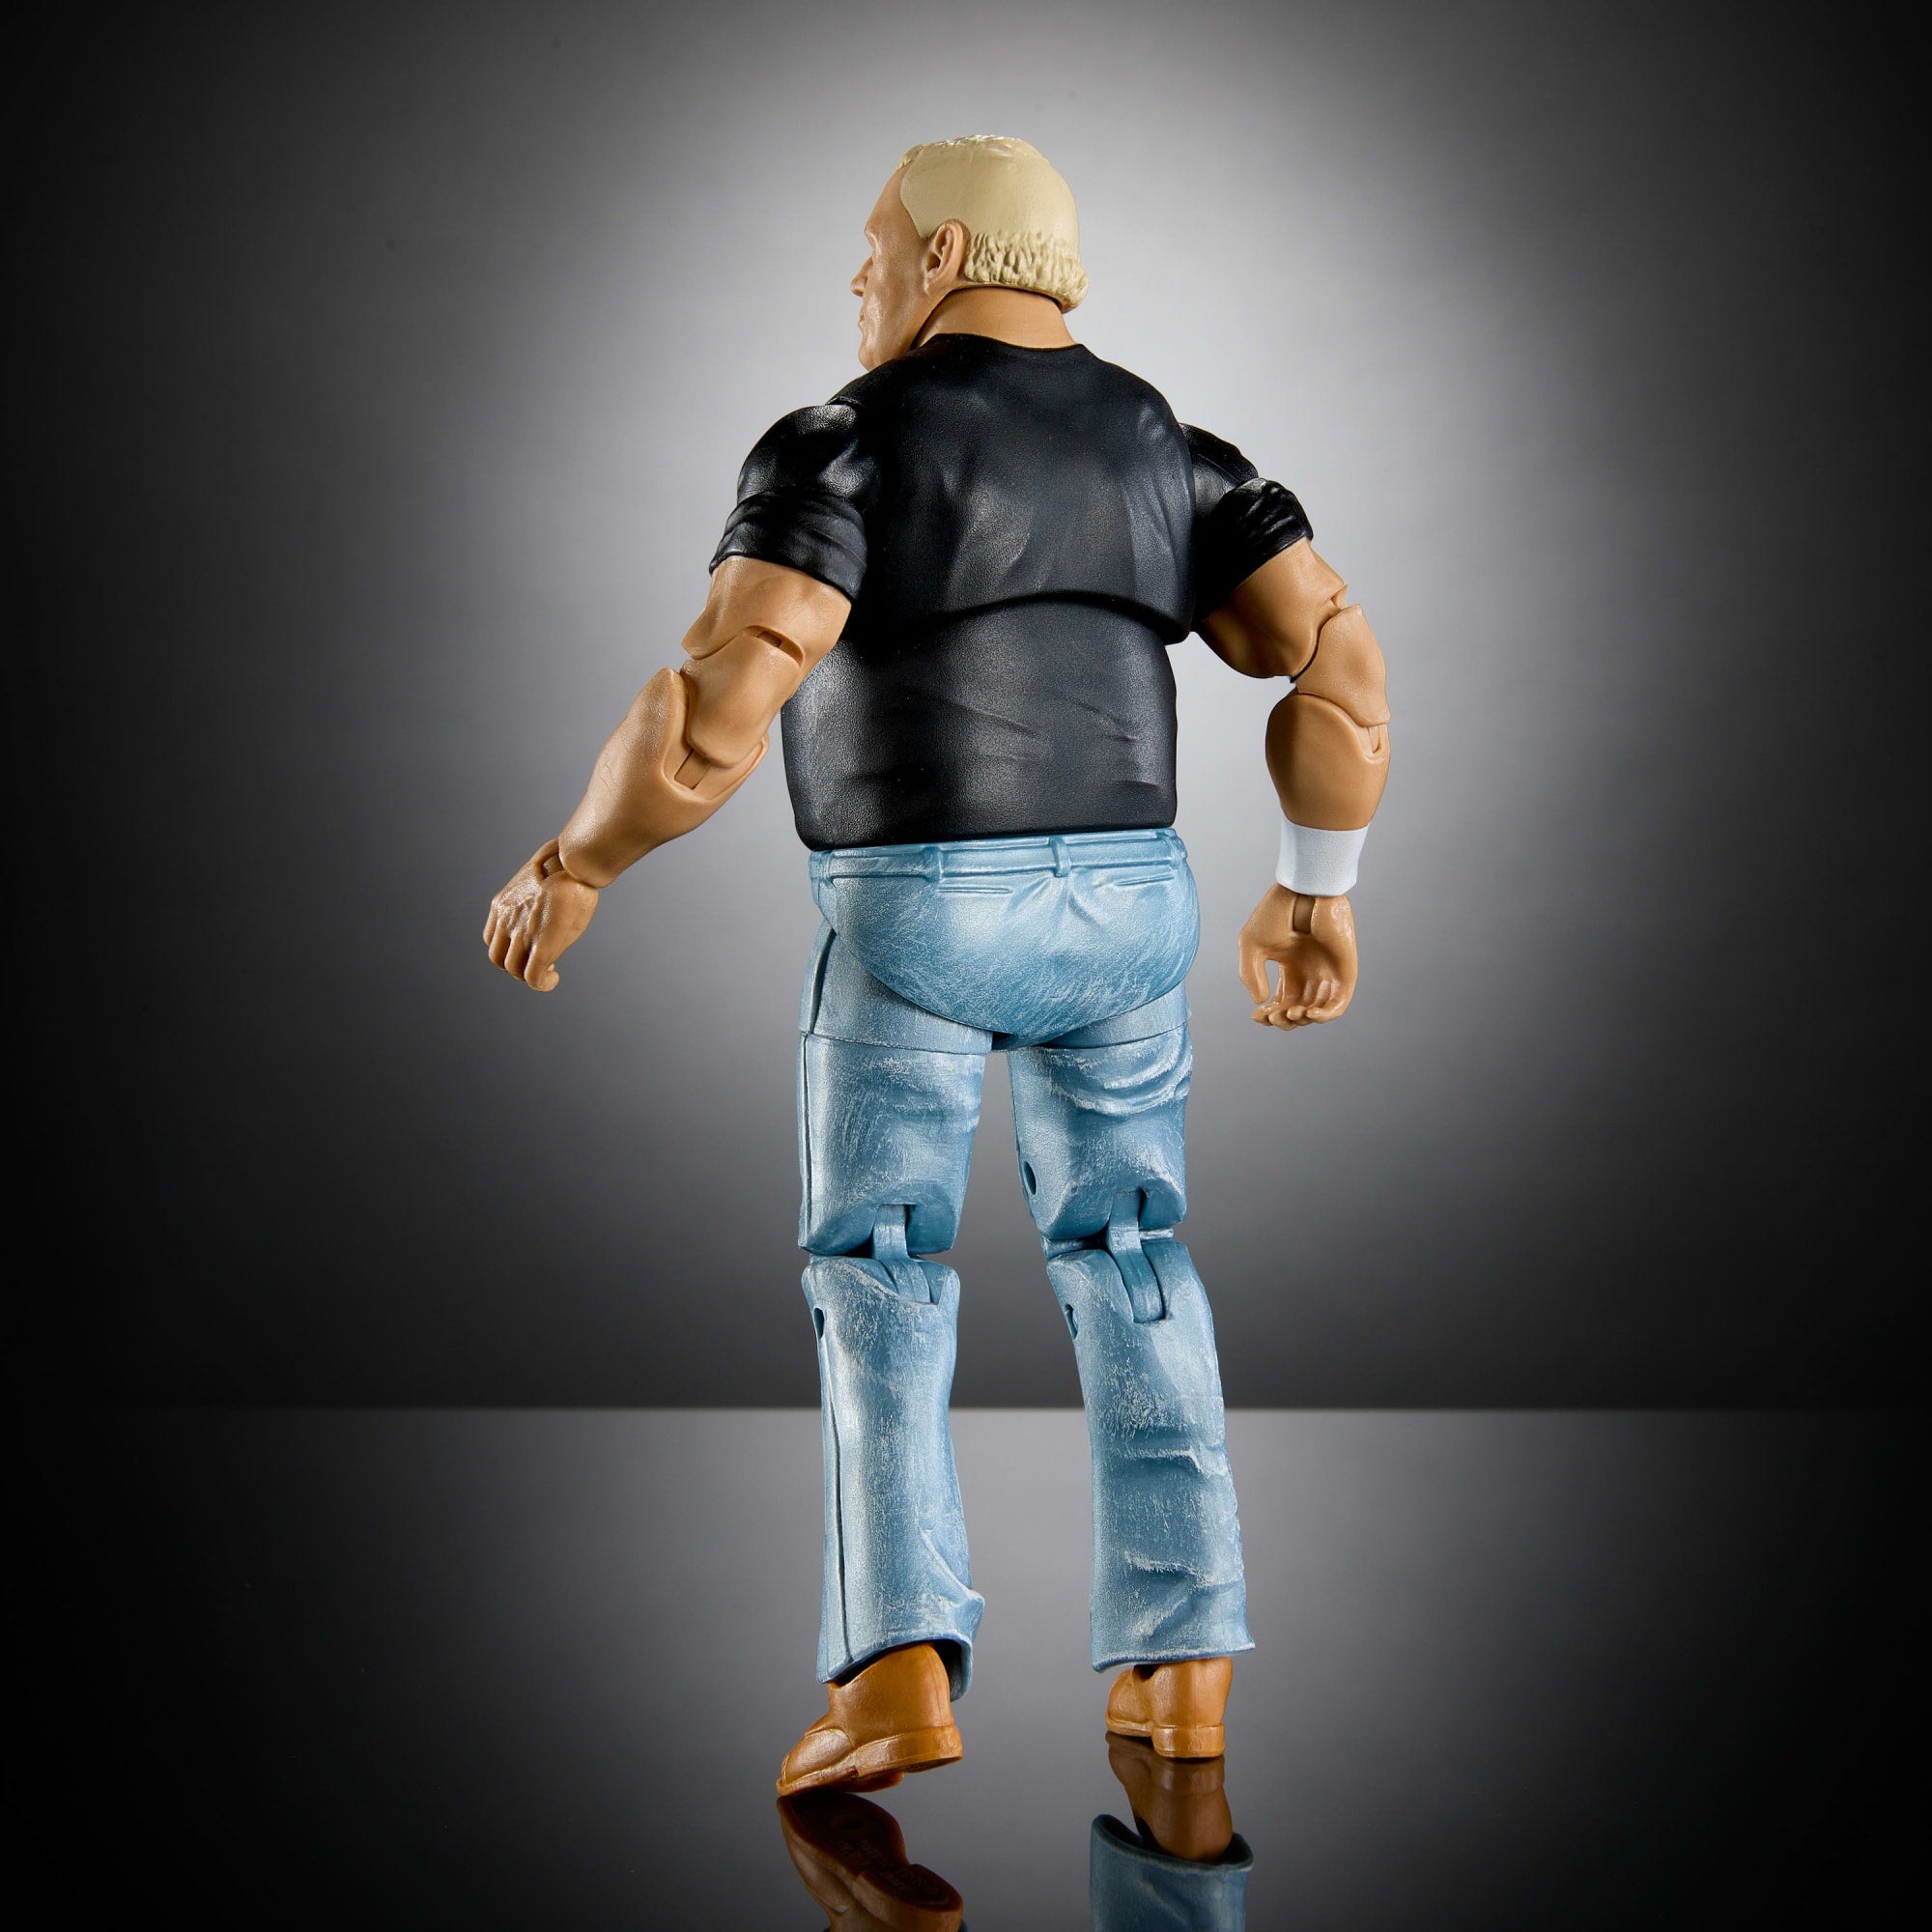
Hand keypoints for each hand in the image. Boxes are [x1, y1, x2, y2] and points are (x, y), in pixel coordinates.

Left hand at [483, 841, 598, 991]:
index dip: (509, 949)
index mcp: (502, 905)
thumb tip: (551, 908)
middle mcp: (505, 920)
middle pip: (498, 957)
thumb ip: (537, 903)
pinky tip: (552, 980)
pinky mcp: (541, 944)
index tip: (528, 948)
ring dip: (528, 975)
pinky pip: (532, 976)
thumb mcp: (544, 883)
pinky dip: (541, 983)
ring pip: (513, 969)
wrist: (573, 862)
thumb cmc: (566, 866)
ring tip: (547, 974)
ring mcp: (521, 933)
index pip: (493, 939)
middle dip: (516, 965)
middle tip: (536, 964)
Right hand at [1237, 885, 1356, 1030]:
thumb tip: (1260, 1002)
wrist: (1303, 892)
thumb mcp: (1252, 946)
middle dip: (1283, 1020)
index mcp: (1290, 967)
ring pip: (1317, 1011)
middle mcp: (1310, 972)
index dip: (1268, 1014)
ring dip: (1302, 1020)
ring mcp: (1328, 972)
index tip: (1256, 1016)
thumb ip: (1250, 975)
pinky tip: (1310, 1015)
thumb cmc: (1277, 912)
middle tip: (1274, 1016)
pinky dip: (1326, 1016)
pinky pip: (1339, 1004)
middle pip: (1298, 1010)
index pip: (1281, 1002)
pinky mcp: (1345, 971)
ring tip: (1290, 1014)